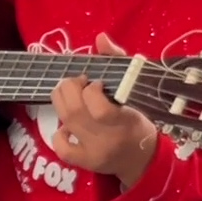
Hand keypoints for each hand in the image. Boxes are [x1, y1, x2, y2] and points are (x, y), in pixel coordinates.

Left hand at [49, 34, 159, 187]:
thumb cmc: (139, 119)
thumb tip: (99, 37)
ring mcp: (93, 152)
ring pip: (65, 121)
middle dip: (70, 87)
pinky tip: (68, 125)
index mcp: (125, 121)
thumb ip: (119, 61)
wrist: (143, 158)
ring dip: (62, 100)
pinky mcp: (84, 162)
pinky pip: (61, 147)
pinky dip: (58, 132)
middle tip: (79, 81)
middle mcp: (107, 139)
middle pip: (74, 111)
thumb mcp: (136, 89)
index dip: (91, 90)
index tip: (97, 81)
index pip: (100, 108)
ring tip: (72, 94)